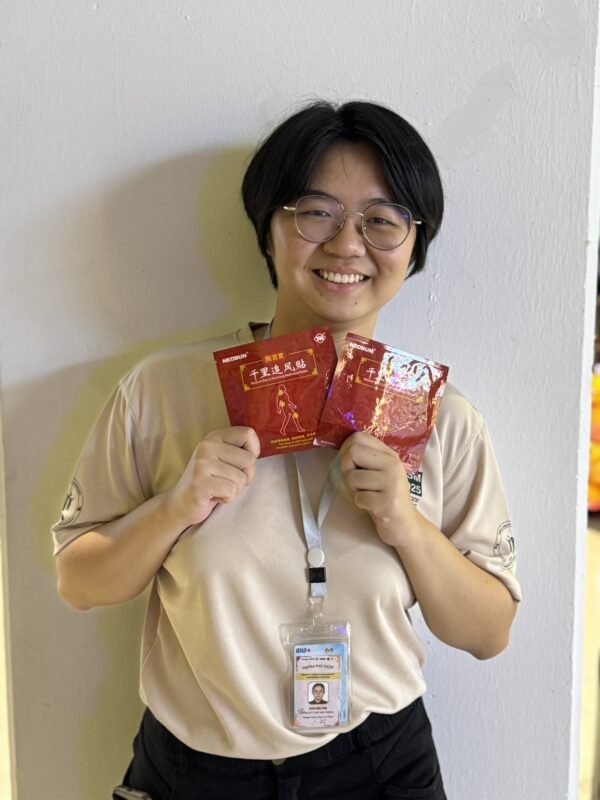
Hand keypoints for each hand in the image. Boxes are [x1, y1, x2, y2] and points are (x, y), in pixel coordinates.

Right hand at [164, 426, 259, 527]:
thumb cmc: (209, 482)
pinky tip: (213, 496)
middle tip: (227, 480)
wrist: (180, 503)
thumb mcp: (222, 459)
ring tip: (218, 488)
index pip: (248, 434)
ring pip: (241, 478)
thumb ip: (238, 451)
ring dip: (234, 489)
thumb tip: (258, 452)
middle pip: (249, 459)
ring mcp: (202, 464)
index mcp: (214, 437)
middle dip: (245, 476)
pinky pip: (231, 490)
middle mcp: (207, 446)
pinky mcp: (200, 483)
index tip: (242, 464)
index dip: (253, 452)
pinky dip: (227, 498)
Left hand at [339, 432, 420, 546]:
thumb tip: (342, 450)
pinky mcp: (387, 503)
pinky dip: (361, 504)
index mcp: (389, 455)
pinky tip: (373, 507)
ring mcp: (392, 483)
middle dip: (347, 469)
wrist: (406, 525)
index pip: (359, 437)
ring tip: (369, 495)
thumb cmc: (386, 497)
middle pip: (353, 452)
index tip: (350, 464)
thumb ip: (365, 459)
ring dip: (355, 489)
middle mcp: (393, 465)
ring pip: (353, 477)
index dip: (346, 449)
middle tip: (357, 482)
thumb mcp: (380, 473)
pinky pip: (359, 498)